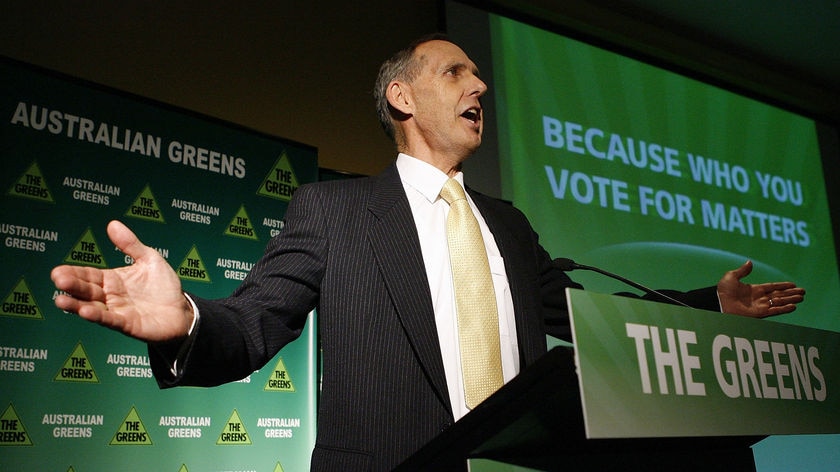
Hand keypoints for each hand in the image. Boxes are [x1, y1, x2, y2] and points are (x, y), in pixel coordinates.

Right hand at [51, 220, 193, 341]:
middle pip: (86, 290)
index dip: (73, 273)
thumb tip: (113, 224)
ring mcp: (117, 311)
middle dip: (72, 286)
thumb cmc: (164, 286)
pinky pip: (110, 320)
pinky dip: (98, 316)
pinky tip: (85, 312)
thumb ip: (131, 244)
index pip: (88, 275)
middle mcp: (110, 296)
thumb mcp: (149, 259)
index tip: (58, 271)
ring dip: (76, 304)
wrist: (182, 310)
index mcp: (112, 279)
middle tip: (59, 280)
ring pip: (92, 307)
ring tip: (60, 300)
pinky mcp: (127, 324)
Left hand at [717, 260, 804, 317]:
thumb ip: (743, 271)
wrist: (718, 302)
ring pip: (779, 302)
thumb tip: (750, 262)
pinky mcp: (759, 313)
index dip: (782, 286)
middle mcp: (758, 298)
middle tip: (803, 291)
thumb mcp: (732, 277)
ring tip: (802, 297)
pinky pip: (774, 310)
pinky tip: (793, 306)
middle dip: (790, 293)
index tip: (793, 284)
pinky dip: (784, 309)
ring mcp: (759, 306)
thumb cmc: (722, 291)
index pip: (772, 287)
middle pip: (778, 295)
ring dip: (790, 300)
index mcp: (753, 289)